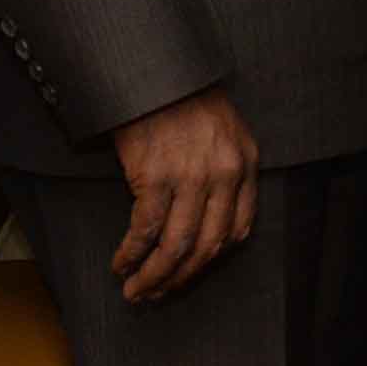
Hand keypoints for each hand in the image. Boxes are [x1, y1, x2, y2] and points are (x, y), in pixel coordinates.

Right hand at [107, 87, 260, 301]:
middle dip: (182, 278)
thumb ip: (224, 170)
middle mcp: (224, 175)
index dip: (213, 258)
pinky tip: (121, 264)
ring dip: (155, 276)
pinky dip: (132, 254)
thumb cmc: (182, 99)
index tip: (192, 271)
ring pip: (176, 246)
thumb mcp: (223, 130)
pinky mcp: (156, 178)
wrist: (152, 72)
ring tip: (137, 291)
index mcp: (245, 164)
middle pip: (207, 246)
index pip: (239, 228)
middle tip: (159, 294)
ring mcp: (191, 178)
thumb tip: (204, 217)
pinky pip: (146, 230)